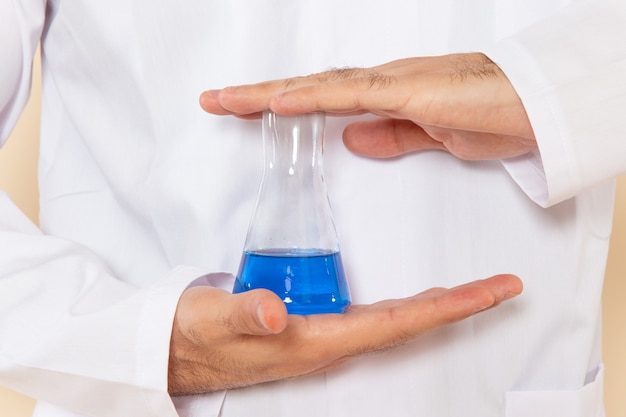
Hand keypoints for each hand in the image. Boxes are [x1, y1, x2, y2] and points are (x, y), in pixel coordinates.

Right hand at [168, 274, 521, 394]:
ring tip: (472, 291)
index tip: (489, 292)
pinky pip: (372, 316)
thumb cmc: (196, 335)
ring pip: (394, 321)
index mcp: (317, 341)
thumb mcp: (213, 320)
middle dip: (457, 305)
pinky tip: (412, 298)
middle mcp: (329, 341)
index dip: (446, 307)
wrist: (175, 348)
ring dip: (435, 305)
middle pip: (408, 323)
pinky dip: (403, 304)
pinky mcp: (313, 324)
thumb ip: (246, 315)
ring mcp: (324, 333)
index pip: (396, 324)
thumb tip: (277, 311)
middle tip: (500, 287)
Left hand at [200, 53, 536, 159]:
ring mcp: (392, 83)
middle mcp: (379, 83)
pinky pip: (352, 94)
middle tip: (214, 99)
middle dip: (257, 95)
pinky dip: (313, 96)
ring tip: (227, 99)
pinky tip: (281, 99)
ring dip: (271, 92)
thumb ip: (390, 135)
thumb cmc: (488, 114)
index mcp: (381, 96)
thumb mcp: (429, 135)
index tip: (241, 110)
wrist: (535, 107)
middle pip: (307, 87)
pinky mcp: (410, 92)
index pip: (317, 98)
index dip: (277, 103)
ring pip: (319, 86)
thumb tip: (349, 140)